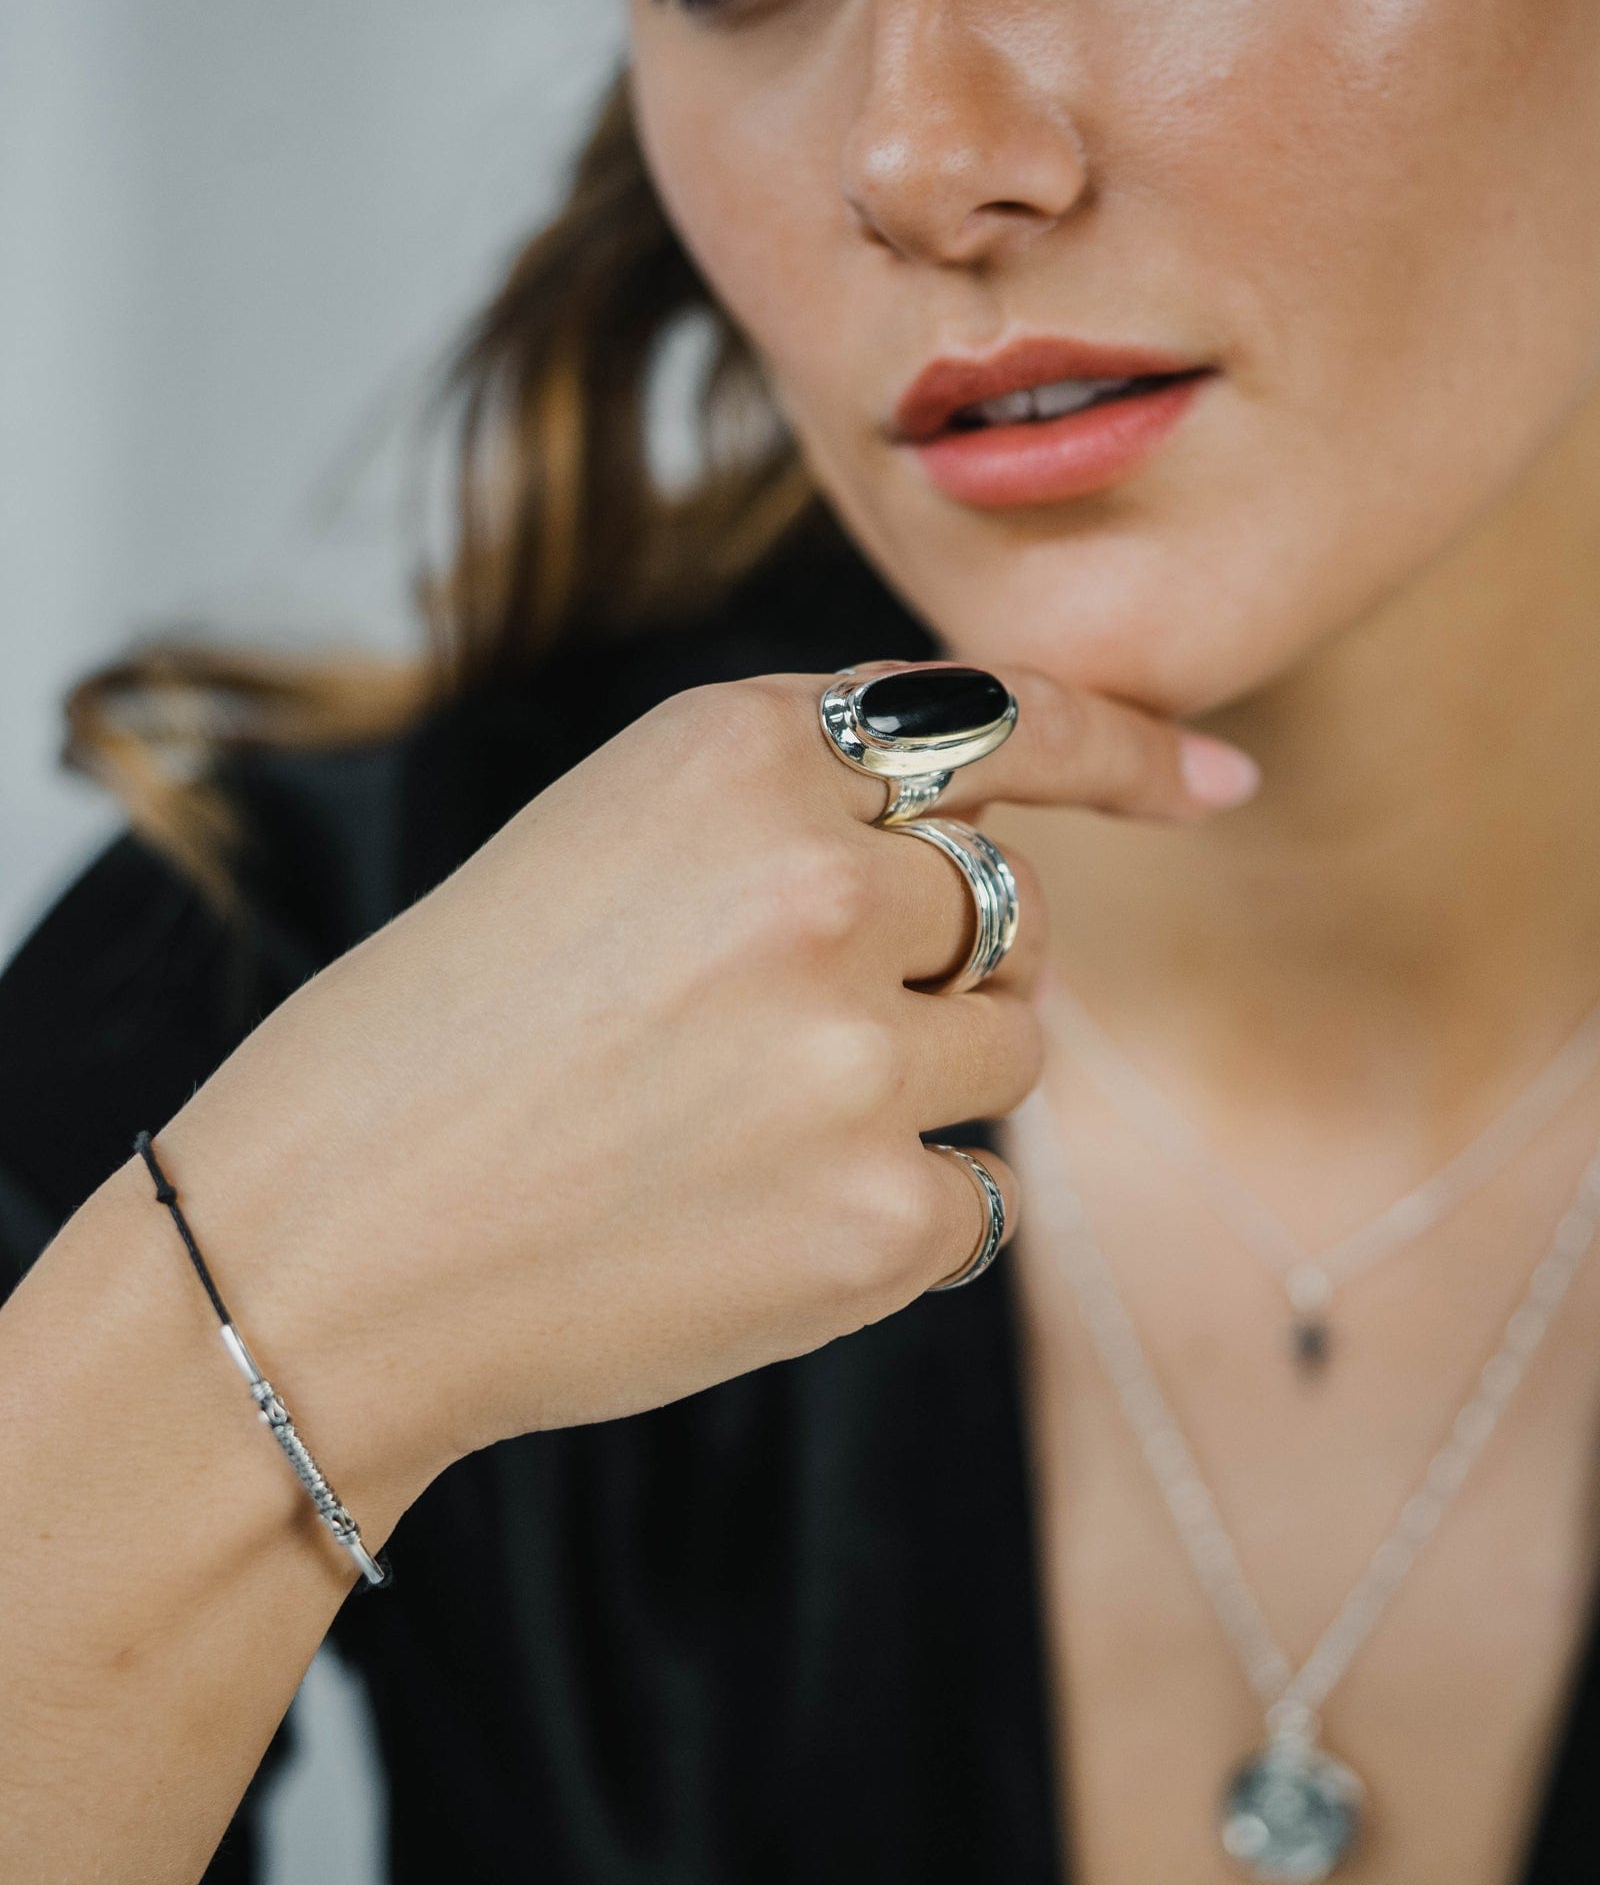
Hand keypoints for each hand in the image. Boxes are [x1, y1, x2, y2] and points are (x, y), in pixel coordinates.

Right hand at [146, 664, 1258, 1503]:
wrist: (330, 1241)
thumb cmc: (455, 1034)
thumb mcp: (606, 844)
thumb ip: (791, 819)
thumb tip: (993, 880)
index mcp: (733, 754)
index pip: (993, 724)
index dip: (1121, 751)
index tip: (1212, 785)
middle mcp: (814, 884)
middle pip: (1009, 914)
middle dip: (941, 968)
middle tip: (795, 1036)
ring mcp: (852, 1058)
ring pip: (1010, 1052)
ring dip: (920, 1087)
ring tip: (750, 1131)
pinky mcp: (874, 1219)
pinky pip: (976, 1195)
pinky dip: (898, 1214)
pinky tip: (756, 1225)